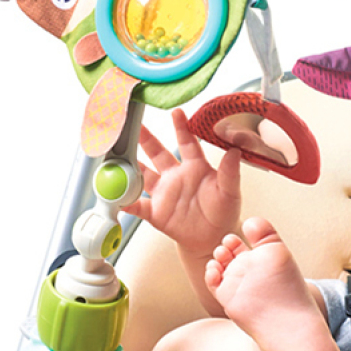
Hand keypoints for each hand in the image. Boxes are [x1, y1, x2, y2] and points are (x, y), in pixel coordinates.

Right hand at [126, 107, 241, 258]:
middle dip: (145, 138)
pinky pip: (137, 205)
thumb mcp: (230, 191)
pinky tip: (116, 197)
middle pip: (157, 152)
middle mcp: (176, 175)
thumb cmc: (223, 212)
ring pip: (142, 174)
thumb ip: (230, 172)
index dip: (181, 127)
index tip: (176, 111)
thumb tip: (235, 150)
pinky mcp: (155, 211)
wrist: (213, 238)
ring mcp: (164, 192)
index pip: (187, 142)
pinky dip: (126, 202)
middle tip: (133, 123)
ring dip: (129, 165)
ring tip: (115, 154)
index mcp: (195, 167)